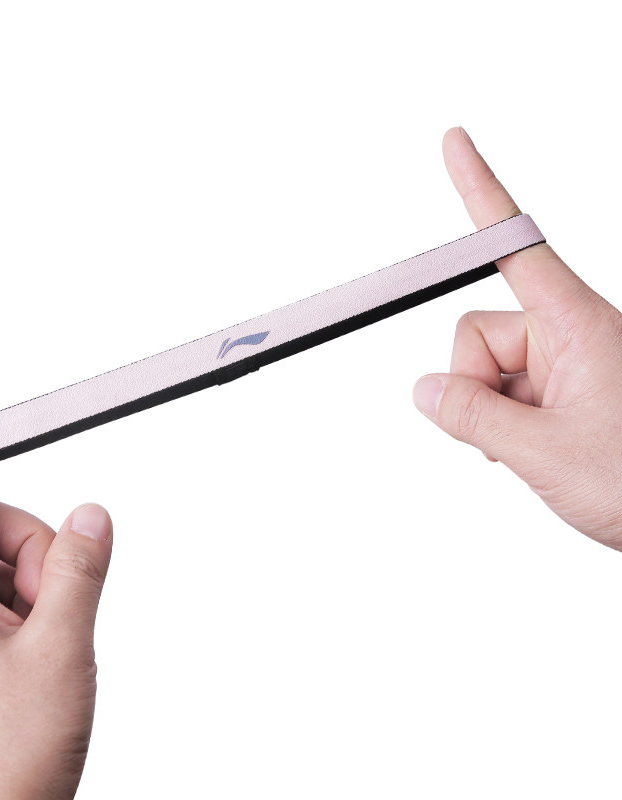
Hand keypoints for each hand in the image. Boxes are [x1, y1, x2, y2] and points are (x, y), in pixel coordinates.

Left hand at [0, 327, 112, 799]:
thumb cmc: (4, 758)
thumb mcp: (60, 654)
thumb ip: (81, 570)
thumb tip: (94, 509)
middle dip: (36, 548)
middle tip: (50, 614)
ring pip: (7, 546)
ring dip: (42, 581)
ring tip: (44, 645)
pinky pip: (7, 581)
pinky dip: (36, 600)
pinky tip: (37, 651)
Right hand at [413, 127, 621, 549]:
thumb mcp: (544, 453)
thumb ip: (471, 418)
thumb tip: (424, 390)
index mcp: (579, 325)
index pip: (516, 245)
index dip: (481, 190)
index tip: (455, 142)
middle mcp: (571, 333)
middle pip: (479, 331)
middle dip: (477, 385)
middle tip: (508, 434)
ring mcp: (567, 362)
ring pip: (487, 367)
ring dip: (492, 410)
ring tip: (534, 447)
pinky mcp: (563, 388)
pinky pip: (503, 389)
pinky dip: (502, 420)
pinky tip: (533, 446)